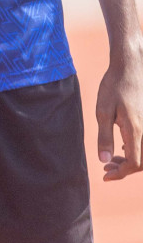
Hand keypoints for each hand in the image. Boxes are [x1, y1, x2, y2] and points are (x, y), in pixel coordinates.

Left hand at [98, 43, 142, 180]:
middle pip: (142, 162)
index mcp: (136, 130)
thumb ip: (104, 137)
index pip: (134, 163)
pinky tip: (120, 146)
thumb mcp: (103, 112)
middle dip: (124, 169)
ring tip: (111, 160)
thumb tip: (103, 160)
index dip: (121, 173)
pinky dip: (134, 149)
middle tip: (106, 169)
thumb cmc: (114, 87)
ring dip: (129, 160)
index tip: (106, 175)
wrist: (131, 67)